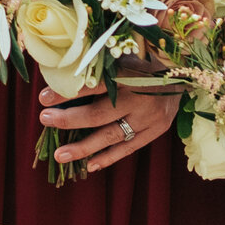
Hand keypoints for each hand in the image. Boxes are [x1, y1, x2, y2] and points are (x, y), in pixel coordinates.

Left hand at [38, 78, 178, 169]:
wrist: (181, 77)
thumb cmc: (141, 66)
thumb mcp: (123, 58)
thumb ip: (98, 66)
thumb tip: (60, 71)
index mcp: (128, 76)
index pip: (92, 86)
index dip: (67, 93)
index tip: (43, 97)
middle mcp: (138, 99)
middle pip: (98, 114)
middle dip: (69, 119)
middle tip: (44, 120)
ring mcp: (148, 118)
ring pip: (111, 136)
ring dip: (83, 147)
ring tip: (59, 155)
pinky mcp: (155, 132)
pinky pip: (128, 148)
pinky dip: (108, 158)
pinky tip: (89, 166)